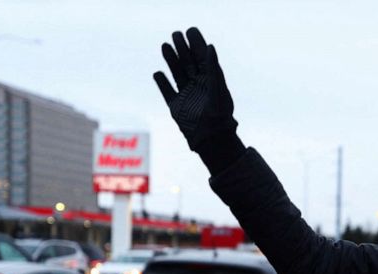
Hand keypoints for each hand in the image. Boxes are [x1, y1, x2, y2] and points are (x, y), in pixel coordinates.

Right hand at [154, 28, 237, 155]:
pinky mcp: (176, 107)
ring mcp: (187, 95)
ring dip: (171, 59)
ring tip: (165, 45)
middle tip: (176, 34)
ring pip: (177, 73)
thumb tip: (210, 46)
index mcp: (211, 81)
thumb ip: (214, 69)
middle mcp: (199, 86)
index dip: (197, 44)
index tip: (190, 31)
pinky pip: (167, 91)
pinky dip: (162, 82)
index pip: (203, 58)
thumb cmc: (219, 115)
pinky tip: (158, 73)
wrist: (211, 139)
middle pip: (189, 63)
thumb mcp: (218, 89)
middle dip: (182, 48)